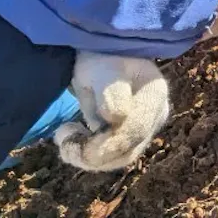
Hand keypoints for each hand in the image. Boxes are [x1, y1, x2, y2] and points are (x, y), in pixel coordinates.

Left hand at [54, 52, 169, 171]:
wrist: (104, 58)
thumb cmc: (102, 58)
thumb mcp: (103, 68)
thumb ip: (112, 91)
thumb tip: (117, 118)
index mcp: (155, 93)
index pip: (134, 129)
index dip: (103, 141)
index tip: (65, 129)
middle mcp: (156, 114)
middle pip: (128, 149)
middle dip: (91, 152)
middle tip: (60, 134)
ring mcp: (147, 128)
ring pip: (120, 158)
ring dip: (87, 156)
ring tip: (64, 134)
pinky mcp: (132, 138)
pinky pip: (113, 158)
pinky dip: (88, 154)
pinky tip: (74, 135)